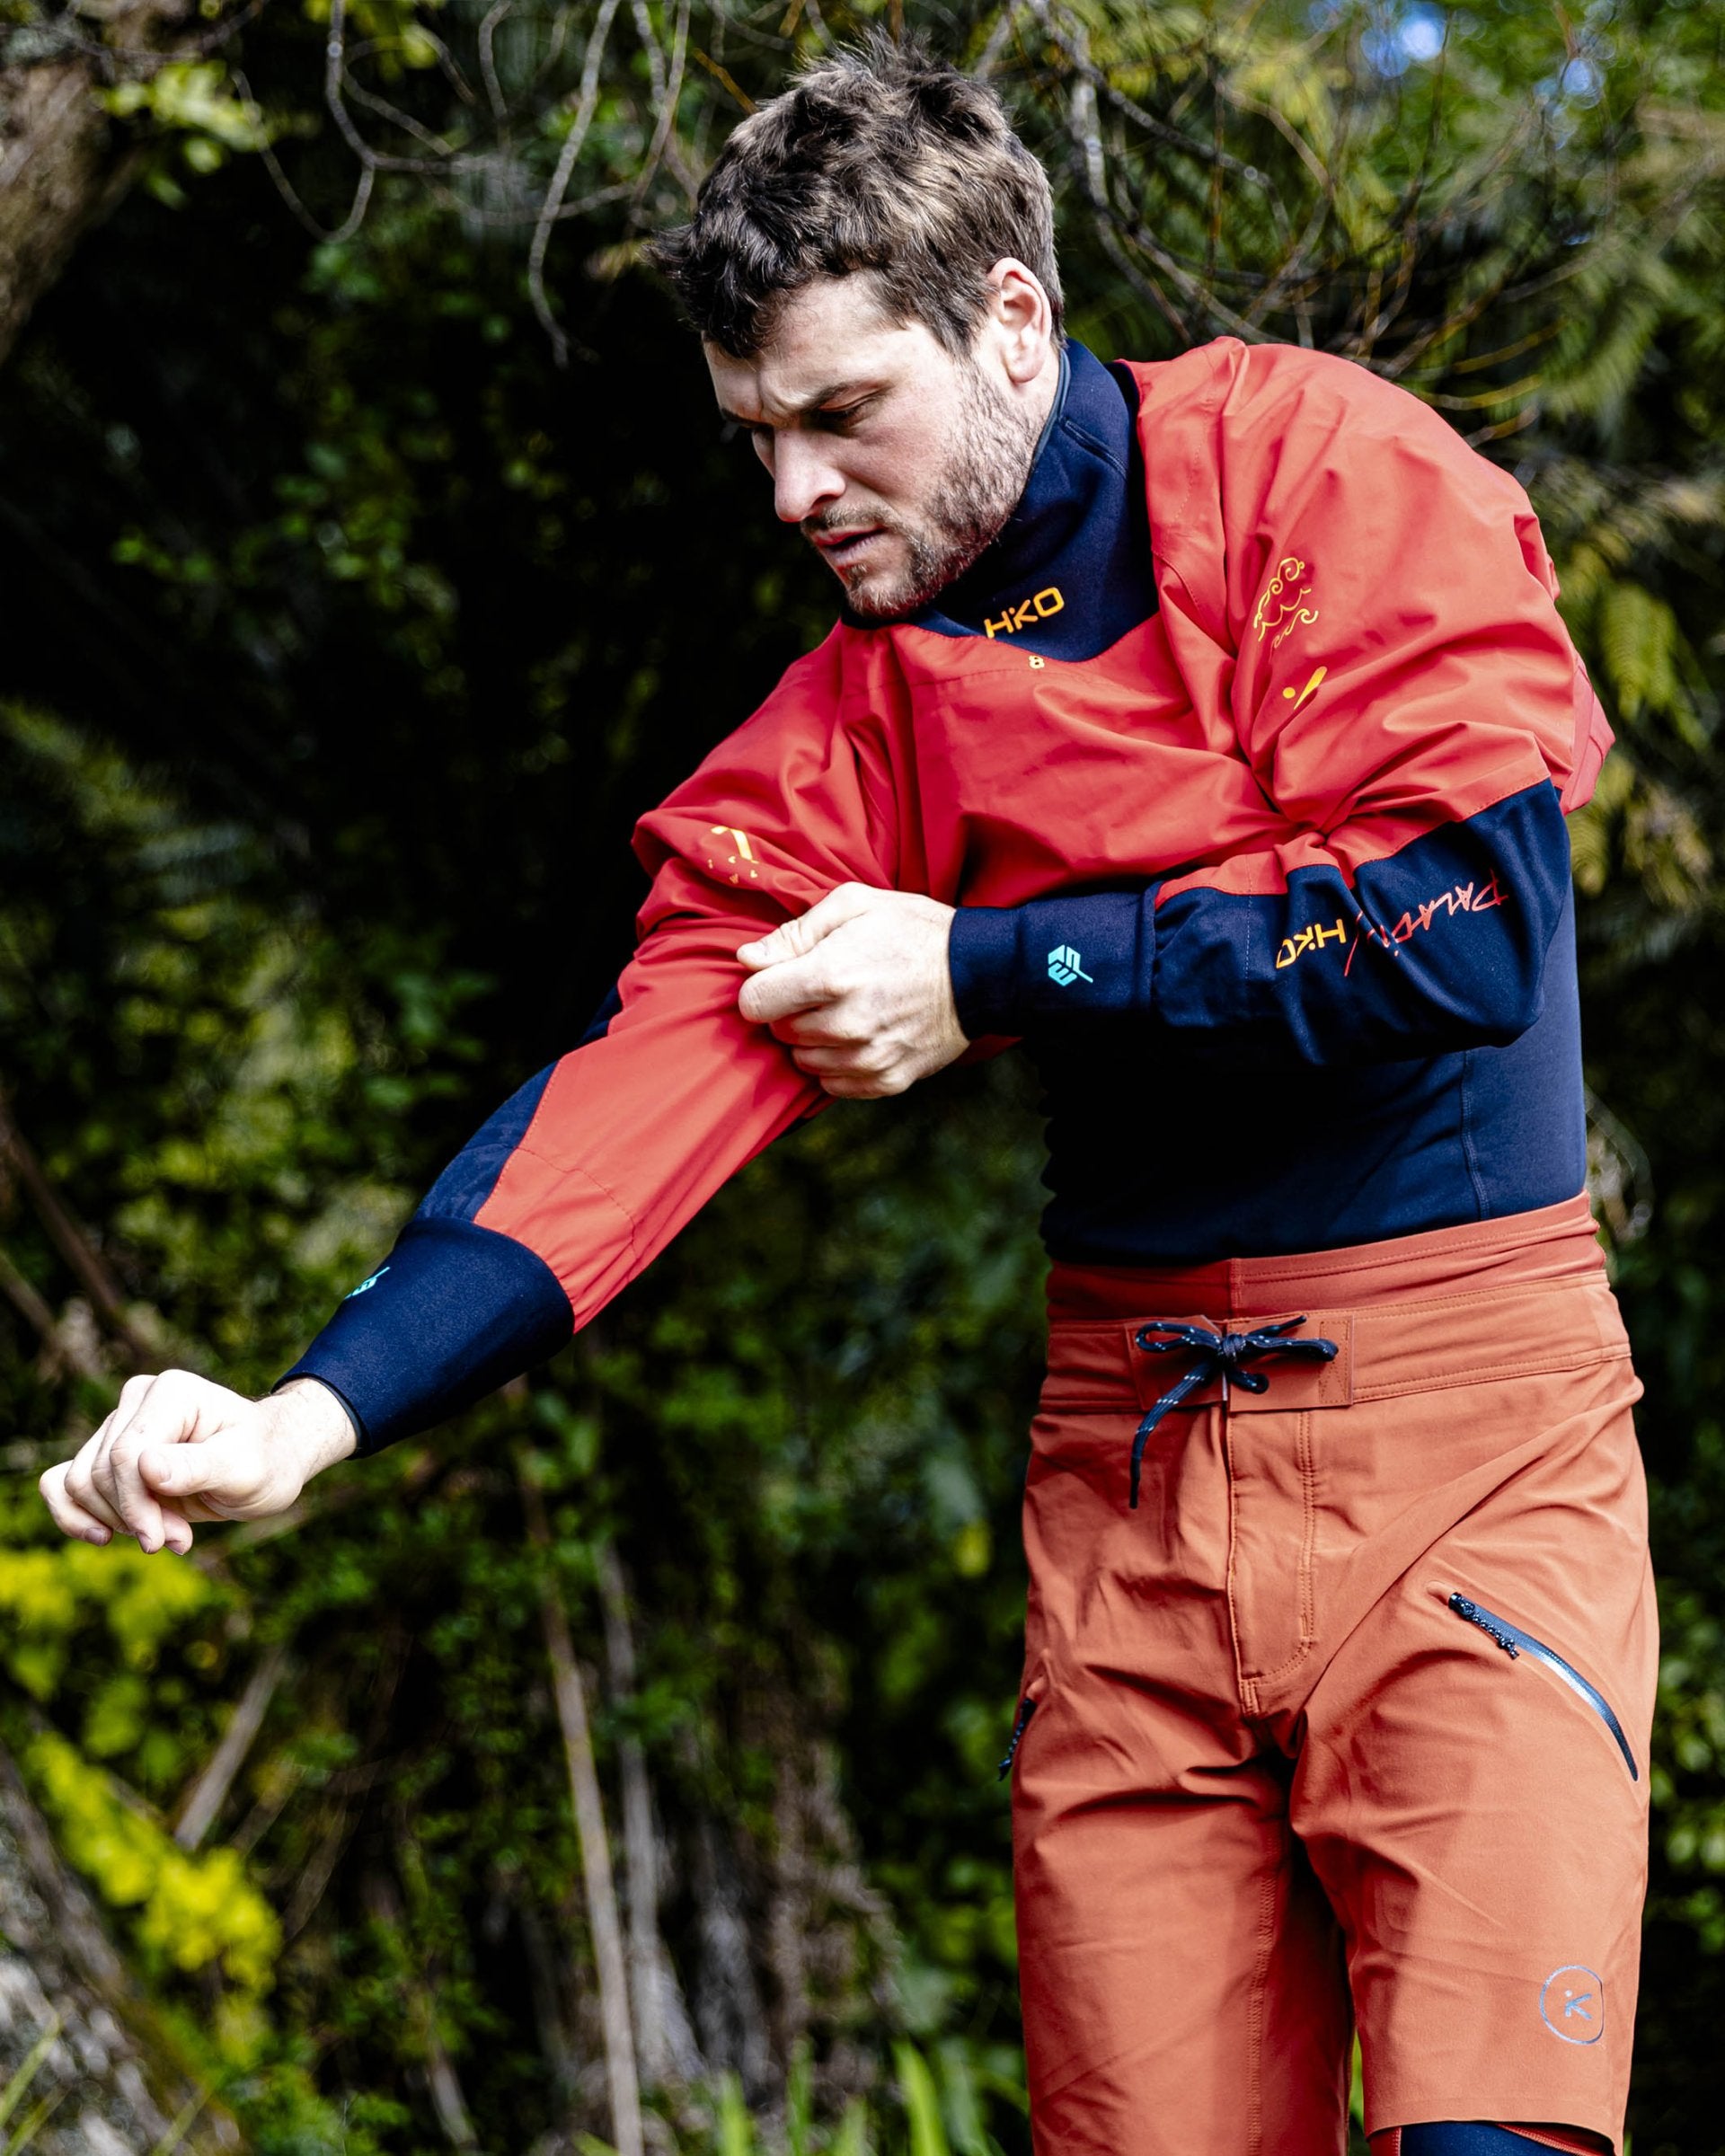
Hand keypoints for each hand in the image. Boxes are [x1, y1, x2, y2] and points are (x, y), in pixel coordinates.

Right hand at [38, 1373, 357, 1554]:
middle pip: (100, 1473)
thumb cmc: (265, 1462)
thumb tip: (146, 1467)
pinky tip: (103, 1537)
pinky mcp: (106, 1450)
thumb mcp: (245, 1470)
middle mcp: (138, 1399)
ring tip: (170, 1535)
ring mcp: (118, 1423)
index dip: (136, 1505)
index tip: (166, 1541)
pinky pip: (62, 1482)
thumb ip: (197, 1467)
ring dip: (118, 1522)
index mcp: (172, 1392)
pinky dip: (74, 1515)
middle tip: (180, 1539)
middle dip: (135, 1518)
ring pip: (79, 1483)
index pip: (126, 1454)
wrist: (268, 1463)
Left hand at [736, 883, 967, 1098]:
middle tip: (824, 988)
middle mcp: (846, 1024)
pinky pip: (833, 1084)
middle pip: (779, 1031)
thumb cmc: (912, 931)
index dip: (761, 987)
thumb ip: (794, 933)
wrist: (980, 971)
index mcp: (830, 976)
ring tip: (845, 1010)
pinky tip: (860, 1035)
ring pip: (804, 1061)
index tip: (781, 977)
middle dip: (791, 1010)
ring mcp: (867, 1058)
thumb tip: (747, 959)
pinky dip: (837, 1063)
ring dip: (813, 1039)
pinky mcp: (886, 1081)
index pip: (754, 1002)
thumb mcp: (854, 906)